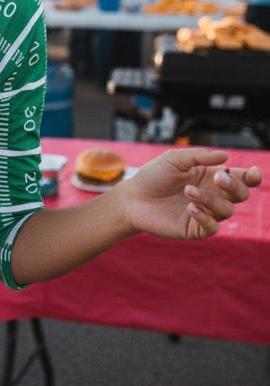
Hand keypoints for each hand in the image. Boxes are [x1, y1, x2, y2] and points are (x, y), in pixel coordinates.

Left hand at [122, 147, 260, 239]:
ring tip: (187, 190)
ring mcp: (206, 212)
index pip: (239, 177)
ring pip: (227, 210)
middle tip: (217, 177)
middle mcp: (212, 195)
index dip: (250, 176)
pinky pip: (213, 227)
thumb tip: (225, 157)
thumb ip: (199, 156)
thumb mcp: (174, 159)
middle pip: (241, 194)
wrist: (133, 198)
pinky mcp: (196, 229)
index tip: (252, 173)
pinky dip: (205, 217)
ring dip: (211, 199)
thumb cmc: (153, 176)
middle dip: (234, 186)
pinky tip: (190, 208)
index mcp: (210, 176)